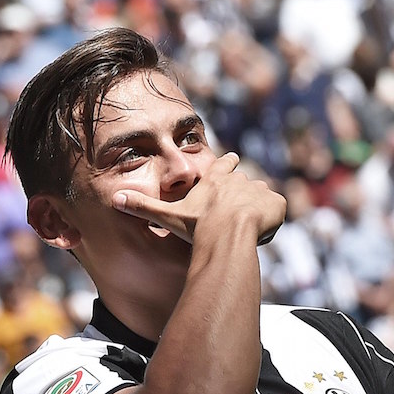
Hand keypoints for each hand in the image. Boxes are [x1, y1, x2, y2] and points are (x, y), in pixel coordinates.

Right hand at [112, 152, 285, 244]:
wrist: (228, 235)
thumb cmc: (198, 226)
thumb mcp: (169, 216)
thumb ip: (143, 208)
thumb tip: (114, 199)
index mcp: (217, 180)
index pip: (224, 165)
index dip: (228, 164)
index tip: (233, 158)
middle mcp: (240, 180)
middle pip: (245, 183)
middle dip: (244, 194)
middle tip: (240, 210)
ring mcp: (260, 190)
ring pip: (262, 197)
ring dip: (259, 208)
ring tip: (251, 226)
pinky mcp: (277, 203)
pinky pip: (278, 209)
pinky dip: (273, 218)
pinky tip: (262, 231)